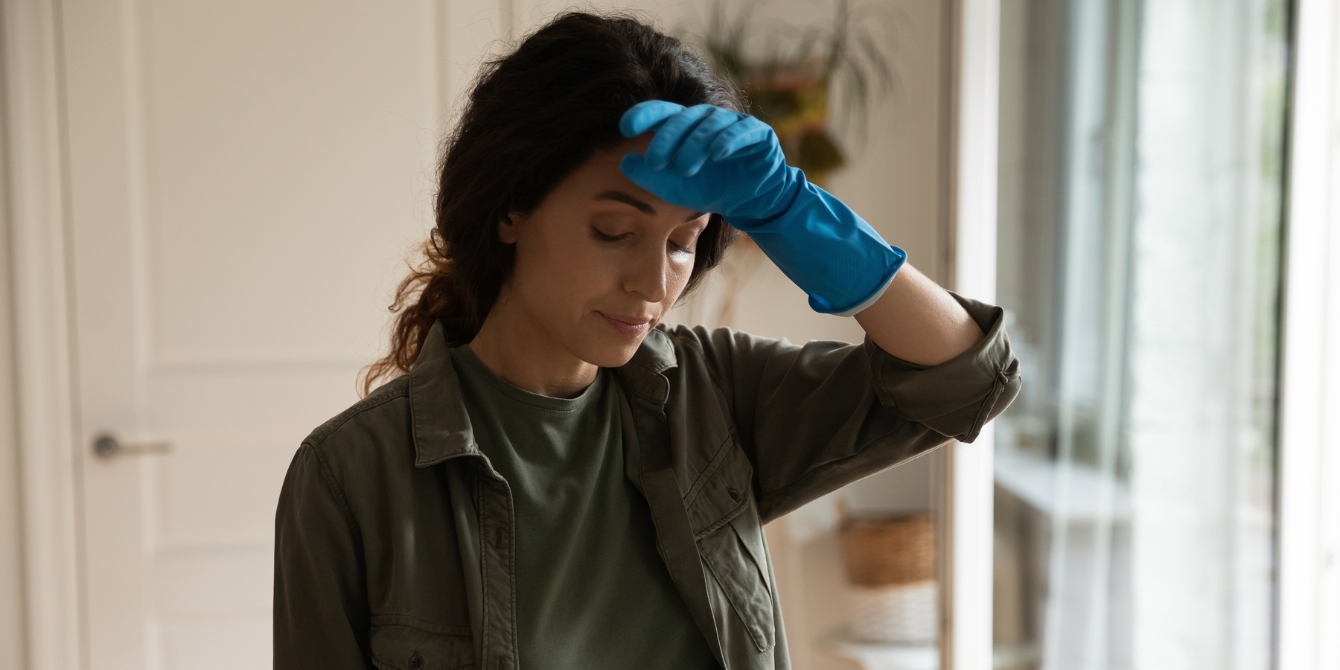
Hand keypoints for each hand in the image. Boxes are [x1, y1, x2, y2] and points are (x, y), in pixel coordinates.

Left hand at [618, 100, 800, 225]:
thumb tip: (624, 162)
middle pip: (684, 118)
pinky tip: (717, 153)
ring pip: (710, 123)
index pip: (663, 112)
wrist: (751, 204)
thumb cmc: (711, 190)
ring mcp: (733, 124)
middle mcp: (708, 120)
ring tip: (685, 169)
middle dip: (666, 138)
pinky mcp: (758, 133)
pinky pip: (741, 130)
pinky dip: (728, 139)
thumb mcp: (675, 189)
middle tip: (655, 162)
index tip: (625, 127)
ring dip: (694, 144)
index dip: (644, 115)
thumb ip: (651, 177)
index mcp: (686, 128)